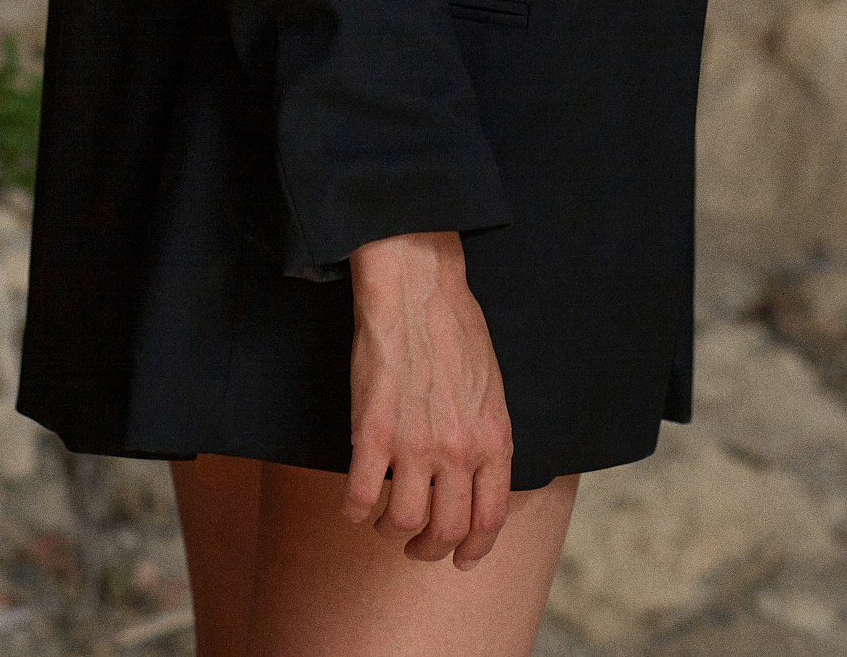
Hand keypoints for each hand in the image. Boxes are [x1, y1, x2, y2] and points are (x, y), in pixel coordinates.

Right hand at [342, 229, 513, 567]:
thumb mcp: (491, 388)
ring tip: (383, 521)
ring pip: (402, 522)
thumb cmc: (455, 328)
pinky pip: (360, 497)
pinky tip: (354, 502)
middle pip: (446, 531)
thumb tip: (478, 479)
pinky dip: (354, 510)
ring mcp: (415, 443)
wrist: (417, 288)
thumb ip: (486, 437)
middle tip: (415, 544)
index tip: (460, 558)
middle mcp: (458, 449)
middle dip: (429, 549)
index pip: (490, 517)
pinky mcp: (373, 431)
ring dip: (389, 531)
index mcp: (492, 438)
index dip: (474, 549)